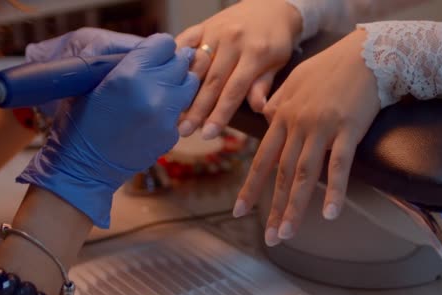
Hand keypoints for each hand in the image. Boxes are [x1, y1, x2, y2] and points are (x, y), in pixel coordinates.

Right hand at [17, 34, 199, 227]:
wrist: (85, 169)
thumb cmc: (80, 123)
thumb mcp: (94, 83)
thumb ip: (127, 65)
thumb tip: (151, 53)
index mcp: (130, 74)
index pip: (164, 43)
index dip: (158, 47)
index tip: (153, 53)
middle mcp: (153, 92)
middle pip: (180, 62)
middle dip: (171, 63)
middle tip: (161, 69)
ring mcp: (166, 116)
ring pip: (189, 85)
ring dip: (178, 83)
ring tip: (162, 89)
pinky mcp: (172, 135)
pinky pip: (182, 111)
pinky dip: (173, 109)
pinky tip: (155, 114)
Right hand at [176, 0, 302, 138]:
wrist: (272, 5)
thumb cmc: (276, 41)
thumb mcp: (278, 63)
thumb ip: (264, 85)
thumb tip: (258, 108)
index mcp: (255, 53)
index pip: (234, 91)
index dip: (220, 114)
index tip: (208, 135)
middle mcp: (233, 41)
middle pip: (211, 82)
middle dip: (197, 110)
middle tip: (183, 131)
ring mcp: (215, 31)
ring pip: (195, 65)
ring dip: (182, 90)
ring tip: (172, 111)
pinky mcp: (203, 24)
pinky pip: (184, 42)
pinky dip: (173, 60)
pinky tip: (163, 78)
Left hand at [233, 30, 379, 245]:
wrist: (364, 54)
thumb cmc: (330, 68)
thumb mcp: (294, 81)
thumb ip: (277, 103)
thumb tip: (266, 118)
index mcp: (282, 116)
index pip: (263, 158)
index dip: (251, 187)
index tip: (239, 211)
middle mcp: (297, 124)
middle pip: (281, 172)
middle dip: (273, 207)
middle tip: (269, 237)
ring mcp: (322, 127)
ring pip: (304, 173)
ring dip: (295, 206)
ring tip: (288, 232)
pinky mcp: (348, 129)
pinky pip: (339, 165)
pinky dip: (335, 190)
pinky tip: (330, 213)